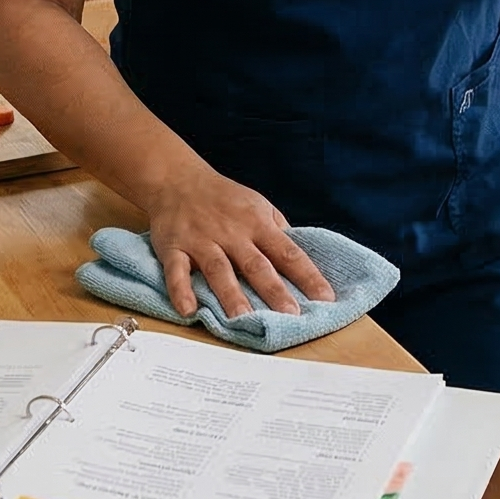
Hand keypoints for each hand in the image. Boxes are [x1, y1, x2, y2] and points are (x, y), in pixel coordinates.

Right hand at [135, 166, 337, 318]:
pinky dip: (180, 290)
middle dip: (274, 290)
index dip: (308, 276)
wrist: (177, 179)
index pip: (288, 252)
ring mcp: (202, 241)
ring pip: (219, 270)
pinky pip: (176, 271)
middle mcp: (232, 233)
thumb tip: (301, 260)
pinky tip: (189, 310)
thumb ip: (278, 231)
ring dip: (232, 295)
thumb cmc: (224, 198)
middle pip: (256, 265)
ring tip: (244, 319)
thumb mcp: (258, 205)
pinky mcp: (174, 248)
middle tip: (290, 315)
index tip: (325, 298)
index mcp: (257, 223)